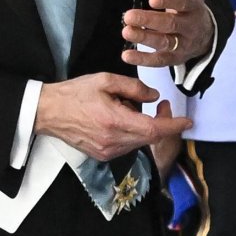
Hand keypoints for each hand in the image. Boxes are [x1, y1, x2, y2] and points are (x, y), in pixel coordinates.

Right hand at [35, 72, 191, 162]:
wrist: (48, 112)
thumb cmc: (74, 94)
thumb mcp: (105, 80)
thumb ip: (134, 88)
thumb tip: (153, 97)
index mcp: (114, 121)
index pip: (153, 129)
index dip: (173, 125)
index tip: (187, 121)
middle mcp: (112, 141)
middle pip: (150, 137)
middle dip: (162, 122)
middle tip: (162, 105)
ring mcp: (107, 151)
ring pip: (139, 141)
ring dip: (144, 126)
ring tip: (129, 107)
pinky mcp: (103, 155)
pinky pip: (128, 145)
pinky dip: (132, 132)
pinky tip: (120, 118)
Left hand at [121, 0, 212, 67]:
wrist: (205, 34)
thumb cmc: (188, 5)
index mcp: (194, 5)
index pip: (183, 2)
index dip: (169, 0)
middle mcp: (190, 25)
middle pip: (171, 24)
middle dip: (149, 21)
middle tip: (129, 16)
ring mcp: (183, 43)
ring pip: (164, 42)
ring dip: (144, 38)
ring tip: (126, 31)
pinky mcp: (174, 58)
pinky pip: (159, 61)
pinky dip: (143, 60)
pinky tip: (126, 55)